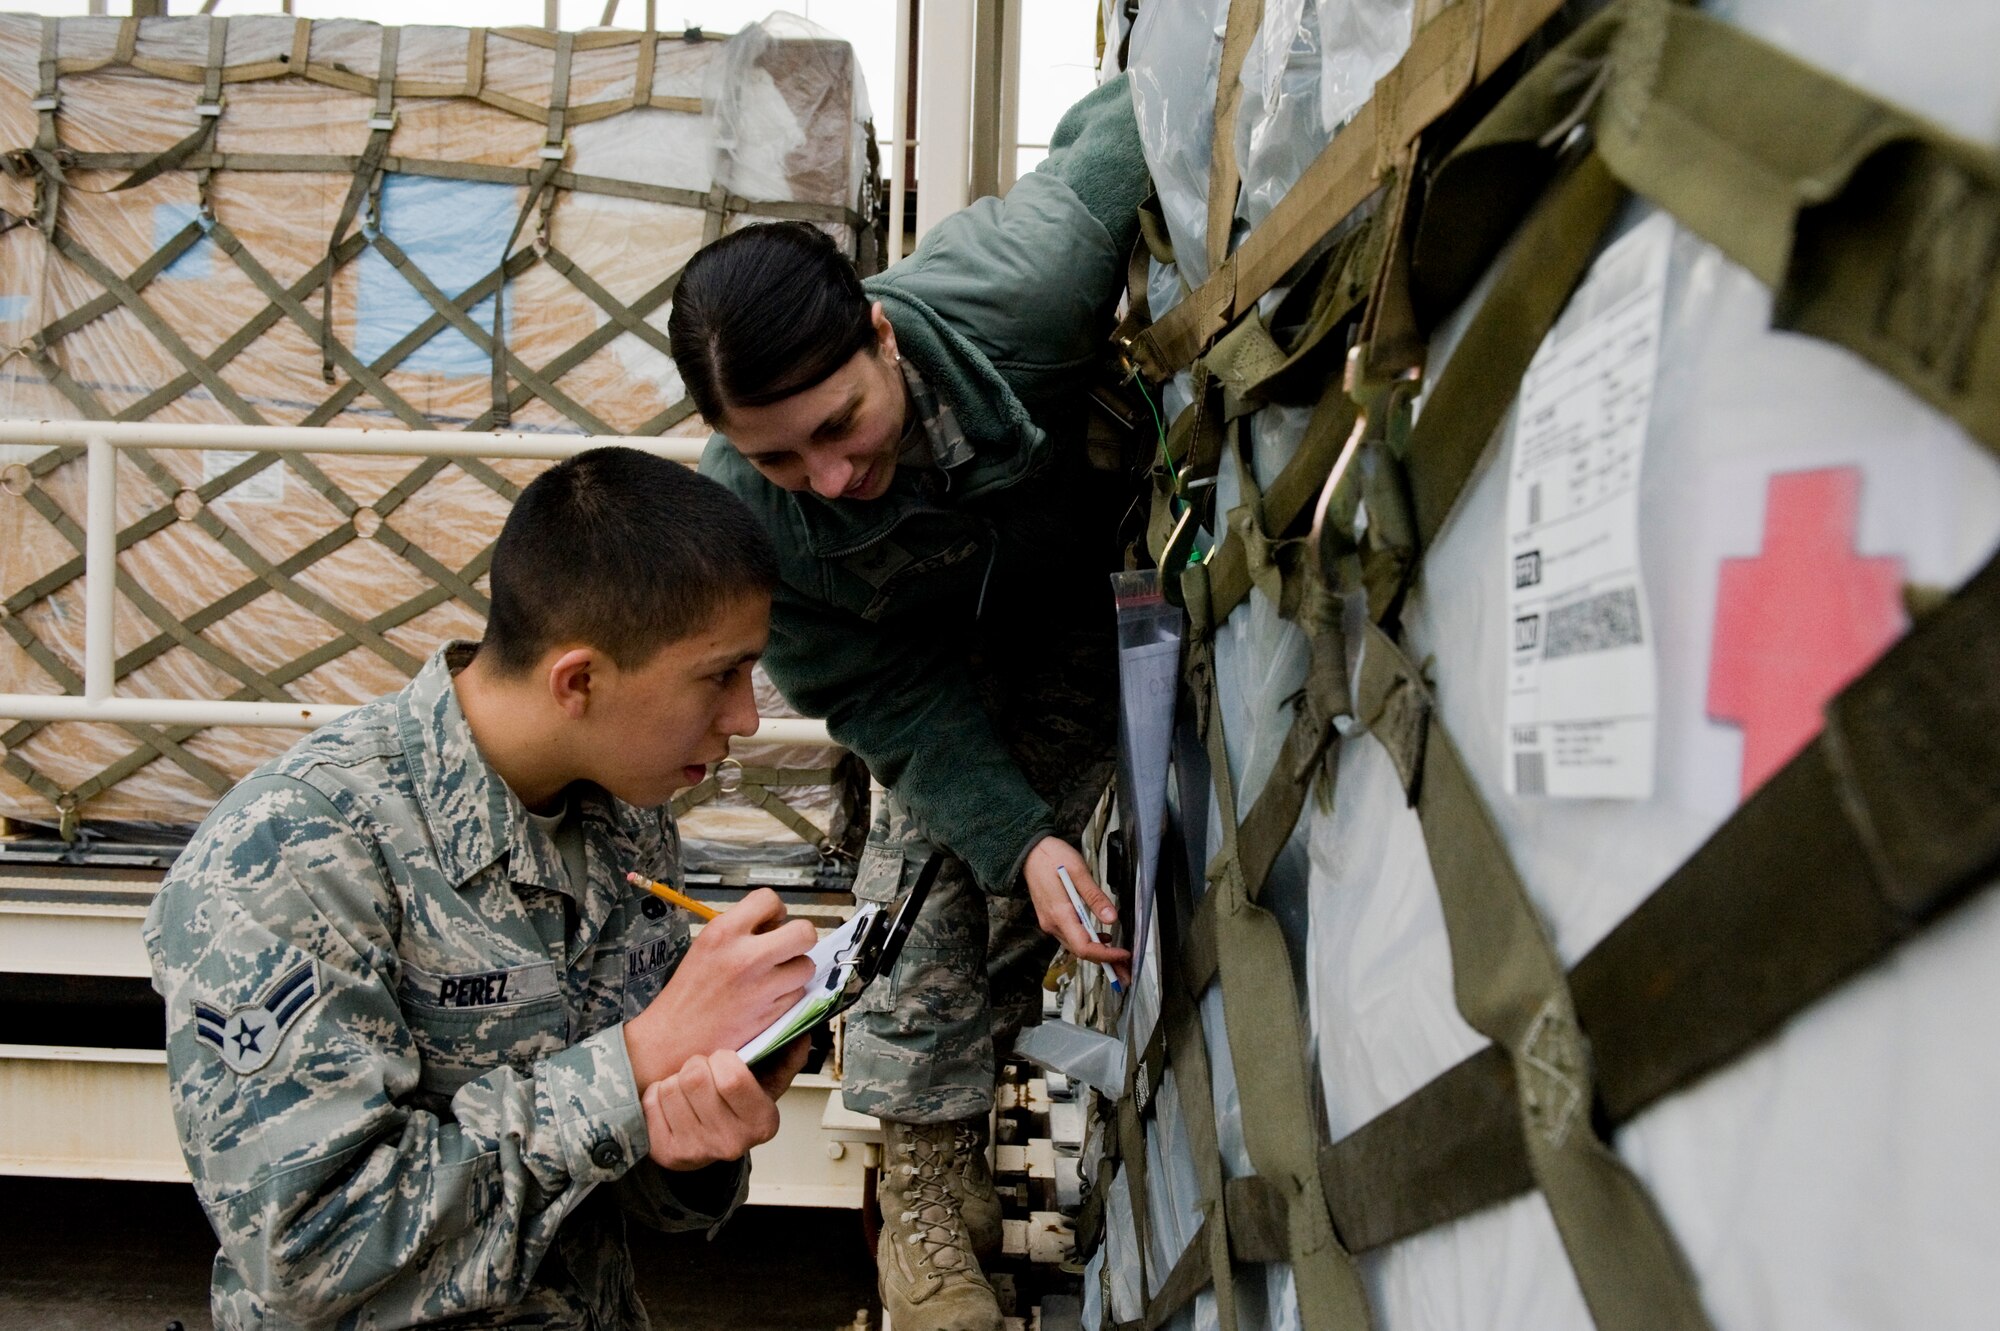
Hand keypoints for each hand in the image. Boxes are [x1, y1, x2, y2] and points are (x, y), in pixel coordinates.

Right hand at [624, 888, 816, 1087]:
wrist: (674, 1037)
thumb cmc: (689, 992)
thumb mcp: (706, 945)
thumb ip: (740, 931)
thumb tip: (774, 925)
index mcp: (724, 932)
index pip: (769, 899)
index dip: (775, 912)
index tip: (771, 924)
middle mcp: (747, 956)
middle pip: (804, 932)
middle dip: (799, 939)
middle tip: (786, 949)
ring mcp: (762, 986)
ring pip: (806, 966)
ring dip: (796, 971)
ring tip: (776, 977)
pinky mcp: (771, 1013)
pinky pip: (798, 994)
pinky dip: (790, 995)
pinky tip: (770, 998)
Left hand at [640, 1051, 782, 1170]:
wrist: (709, 1139)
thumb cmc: (737, 1104)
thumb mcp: (768, 1080)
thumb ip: (787, 1055)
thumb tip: (801, 1033)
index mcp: (762, 1122)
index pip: (732, 1078)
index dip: (722, 1058)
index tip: (724, 1059)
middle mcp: (732, 1143)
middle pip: (695, 1078)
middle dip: (696, 1064)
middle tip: (704, 1073)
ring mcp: (697, 1152)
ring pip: (669, 1088)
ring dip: (675, 1081)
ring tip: (689, 1091)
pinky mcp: (667, 1153)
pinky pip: (651, 1103)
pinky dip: (657, 1095)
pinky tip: (673, 1104)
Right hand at [1023, 836, 1131, 984]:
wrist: (1028, 852)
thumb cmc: (1052, 857)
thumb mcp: (1079, 872)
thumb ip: (1095, 896)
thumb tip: (1111, 918)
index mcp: (1060, 914)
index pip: (1084, 946)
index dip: (1105, 955)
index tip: (1124, 955)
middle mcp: (1052, 924)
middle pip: (1081, 951)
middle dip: (1105, 961)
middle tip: (1126, 969)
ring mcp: (1050, 922)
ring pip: (1076, 946)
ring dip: (1098, 953)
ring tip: (1118, 956)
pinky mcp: (1051, 918)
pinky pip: (1071, 937)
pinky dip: (1088, 941)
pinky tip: (1102, 936)